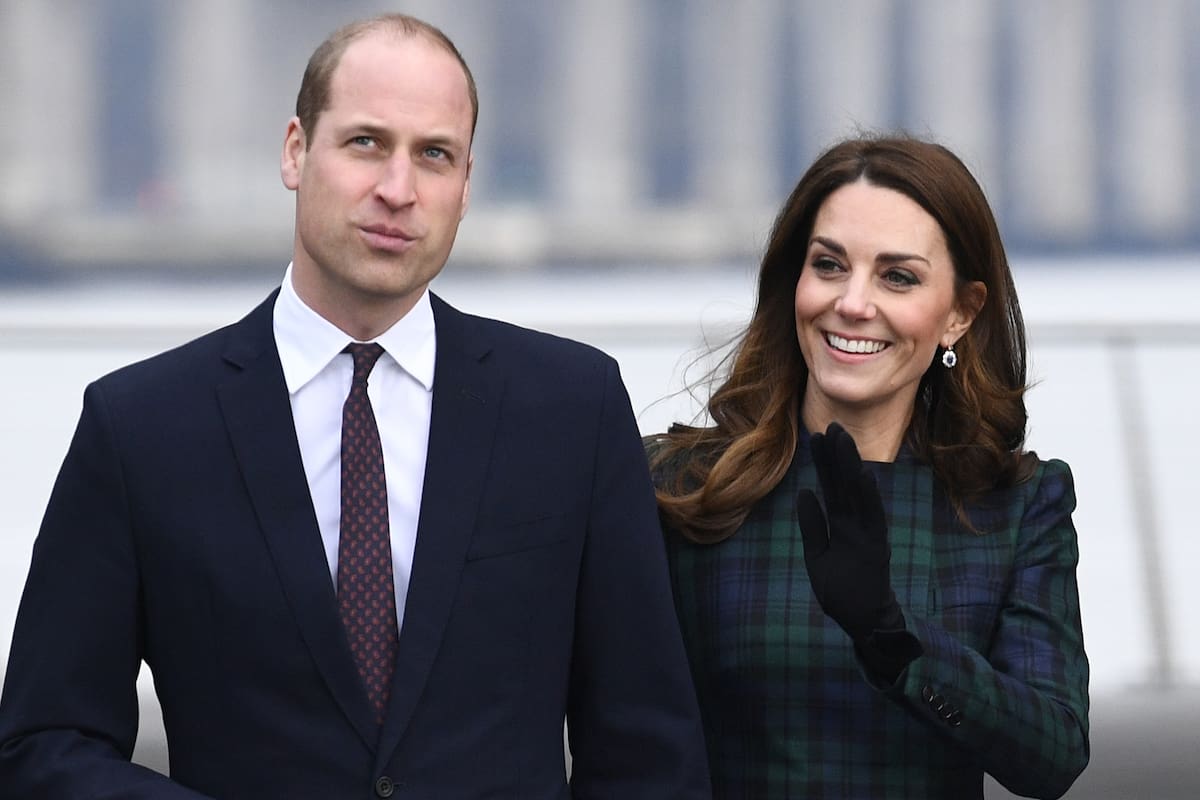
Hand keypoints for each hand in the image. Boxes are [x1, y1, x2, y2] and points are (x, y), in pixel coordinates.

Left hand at [795, 422, 904, 642]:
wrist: (864, 622)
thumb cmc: (842, 590)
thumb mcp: (817, 556)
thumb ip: (812, 526)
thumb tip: (805, 493)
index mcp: (842, 524)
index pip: (832, 487)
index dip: (825, 463)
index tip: (817, 436)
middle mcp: (856, 523)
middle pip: (844, 484)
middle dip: (838, 456)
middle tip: (831, 425)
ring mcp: (867, 534)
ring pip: (858, 494)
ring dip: (851, 467)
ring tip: (843, 440)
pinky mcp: (876, 548)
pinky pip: (872, 519)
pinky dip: (868, 498)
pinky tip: (863, 476)